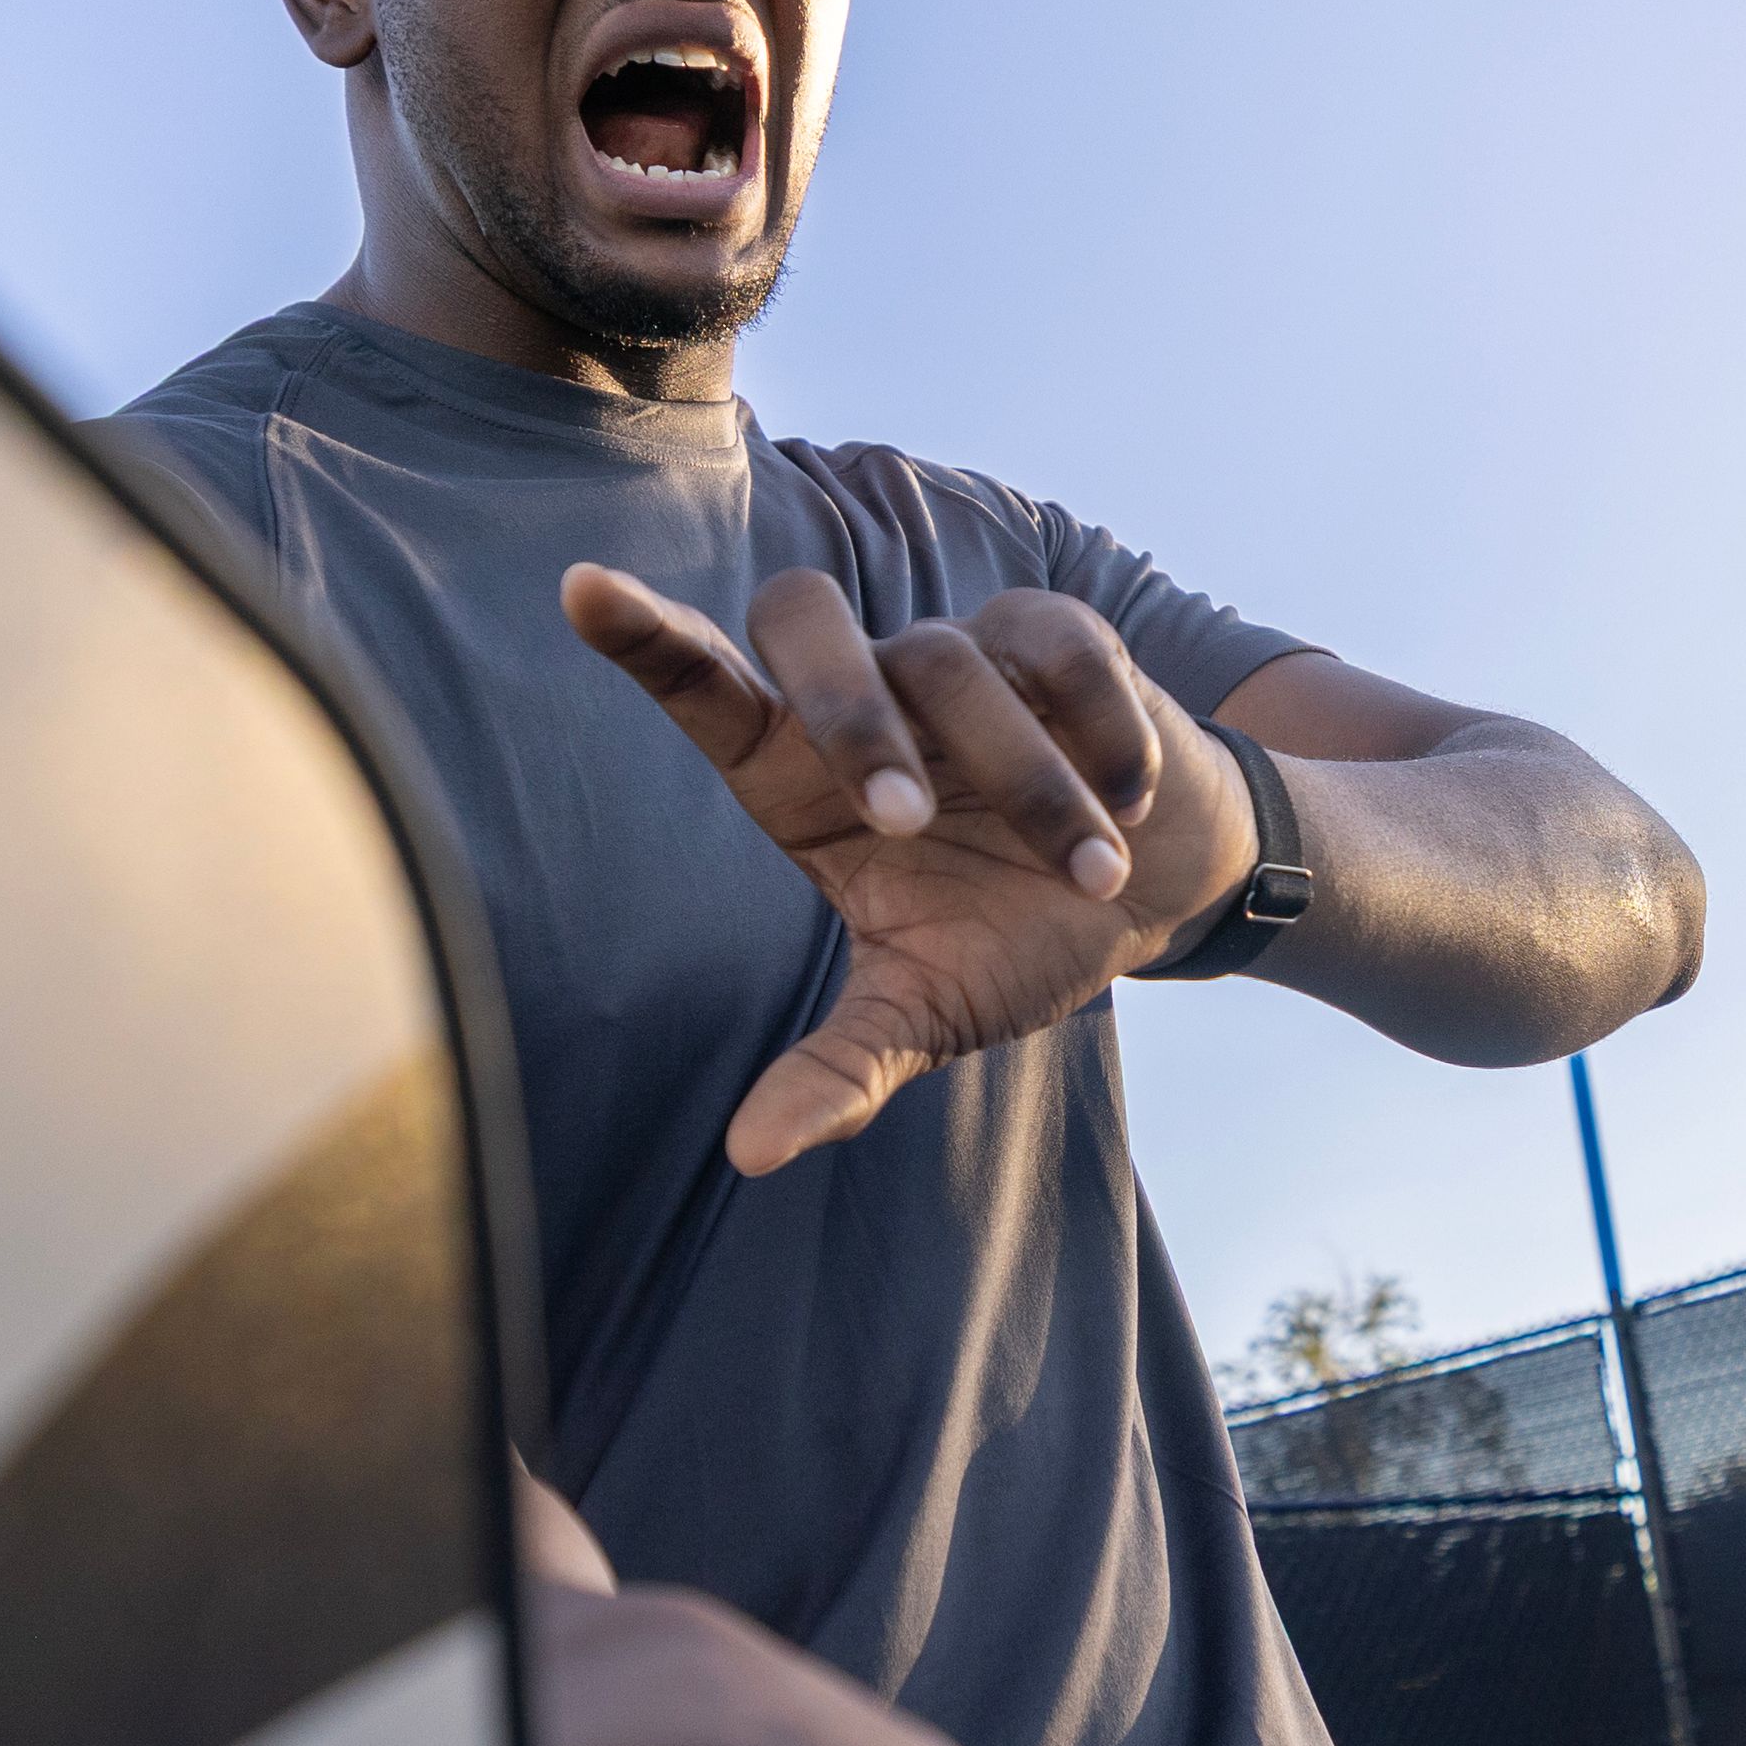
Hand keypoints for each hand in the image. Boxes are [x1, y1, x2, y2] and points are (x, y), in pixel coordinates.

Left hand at [562, 564, 1262, 1173]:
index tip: (581, 591)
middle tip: (902, 821)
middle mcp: (865, 691)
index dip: (644, 636)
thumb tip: (751, 1154)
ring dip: (1026, 784)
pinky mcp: (1058, 632)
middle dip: (842, 709)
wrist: (1165, 888)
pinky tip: (1129, 807)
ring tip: (1089, 876)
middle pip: (799, 617)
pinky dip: (1099, 736)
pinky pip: (1059, 652)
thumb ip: (841, 1069)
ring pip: (950, 662)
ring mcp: (960, 649)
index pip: (703, 685)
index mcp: (798, 772)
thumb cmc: (1015, 933)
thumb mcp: (927, 1011)